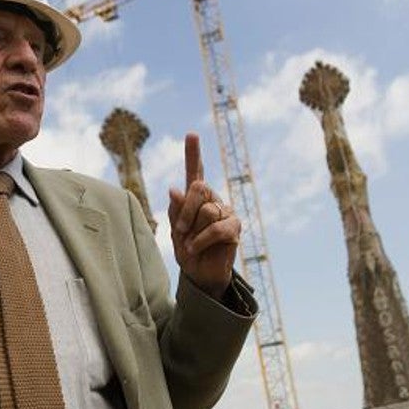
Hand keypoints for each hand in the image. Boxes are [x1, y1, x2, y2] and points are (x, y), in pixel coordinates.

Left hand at [168, 133, 239, 298]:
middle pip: (198, 187)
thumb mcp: (175, 230)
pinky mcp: (234, 227)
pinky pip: (217, 228)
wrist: (200, 274)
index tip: (191, 135)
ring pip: (207, 210)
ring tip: (192, 244)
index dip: (193, 153)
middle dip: (185, 210)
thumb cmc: (187, 249)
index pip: (194, 171)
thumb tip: (175, 190)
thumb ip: (176, 210)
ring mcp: (225, 211)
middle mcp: (212, 199)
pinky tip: (197, 248)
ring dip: (193, 231)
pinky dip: (202, 240)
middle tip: (180, 231)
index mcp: (196, 197)